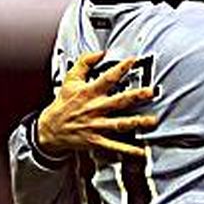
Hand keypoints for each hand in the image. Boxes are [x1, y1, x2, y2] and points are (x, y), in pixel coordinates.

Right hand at [37, 52, 157, 157]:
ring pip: (120, 124)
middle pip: (119, 101)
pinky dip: (128, 150)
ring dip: (137, 123)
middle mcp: (95, 109)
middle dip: (136, 96)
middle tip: (151, 92)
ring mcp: (97, 125)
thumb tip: (100, 52)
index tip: (133, 60)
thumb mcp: (70, 79)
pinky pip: (115, 146)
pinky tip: (142, 151)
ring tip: (153, 121)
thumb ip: (84, 62)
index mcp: (90, 92)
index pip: (107, 78)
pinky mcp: (97, 140)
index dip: (120, 68)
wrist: (49, 130)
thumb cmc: (63, 103)